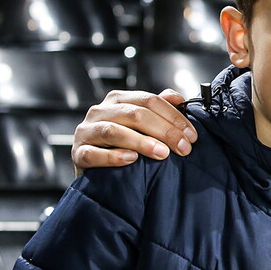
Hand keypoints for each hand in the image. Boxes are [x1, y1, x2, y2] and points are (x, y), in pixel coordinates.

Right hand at [71, 88, 197, 171]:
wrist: (96, 172)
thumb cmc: (121, 145)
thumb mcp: (140, 124)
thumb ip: (157, 108)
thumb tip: (177, 97)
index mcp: (117, 100)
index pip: (150, 100)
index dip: (174, 116)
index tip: (192, 135)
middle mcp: (100, 111)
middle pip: (135, 114)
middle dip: (164, 131)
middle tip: (183, 147)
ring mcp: (86, 132)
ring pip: (113, 131)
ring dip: (141, 142)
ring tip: (162, 153)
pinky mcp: (78, 153)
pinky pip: (94, 154)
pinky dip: (113, 156)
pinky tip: (131, 160)